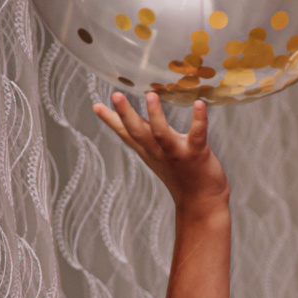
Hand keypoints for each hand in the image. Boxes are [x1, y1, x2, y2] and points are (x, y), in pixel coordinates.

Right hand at [92, 91, 226, 207]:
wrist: (201, 201)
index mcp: (148, 150)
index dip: (111, 120)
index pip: (125, 134)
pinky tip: (199, 103)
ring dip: (156, 116)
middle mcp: (158, 151)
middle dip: (125, 115)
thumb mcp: (155, 154)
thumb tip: (131, 120)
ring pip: (161, 134)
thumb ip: (143, 136)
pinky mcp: (197, 154)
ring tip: (150, 96)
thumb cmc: (180, 174)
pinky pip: (198, 135)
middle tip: (115, 95)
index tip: (96, 105)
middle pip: (137, 132)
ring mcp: (177, 153)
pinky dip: (199, 119)